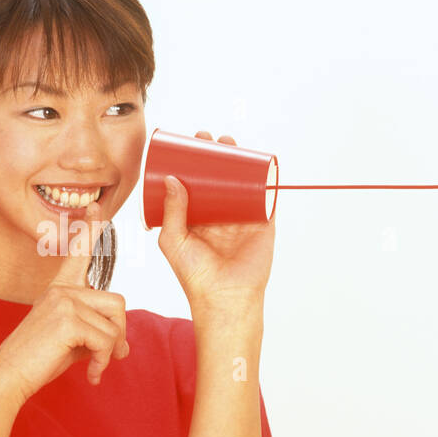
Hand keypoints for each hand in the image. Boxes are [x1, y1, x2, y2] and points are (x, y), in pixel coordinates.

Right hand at [0, 199, 130, 400]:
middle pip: (117, 301)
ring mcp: (64, 301)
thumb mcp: (72, 340)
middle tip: (112, 355)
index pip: (78, 252)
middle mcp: (62, 289)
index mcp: (60, 289)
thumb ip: (96, 332)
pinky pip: (107, 339)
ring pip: (115, 322)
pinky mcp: (67, 319)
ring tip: (96, 366)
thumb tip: (124, 345)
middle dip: (120, 332)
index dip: (91, 228)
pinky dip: (104, 361)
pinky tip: (91, 374)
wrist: (10, 377)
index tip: (97, 206)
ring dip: (112, 350)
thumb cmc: (38, 361)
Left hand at [157, 131, 275, 314]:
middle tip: (208, 138)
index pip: (196, 183)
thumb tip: (171, 179)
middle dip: (216, 155)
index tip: (188, 144)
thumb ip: (172, 211)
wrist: (225, 298)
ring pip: (242, 182)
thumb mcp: (173, 240)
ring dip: (239, 159)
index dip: (193, 163)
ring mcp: (242, 218)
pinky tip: (261, 159)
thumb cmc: (195, 275)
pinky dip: (267, 177)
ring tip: (230, 142)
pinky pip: (266, 196)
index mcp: (198, 219)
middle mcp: (220, 216)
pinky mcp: (262, 223)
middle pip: (219, 177)